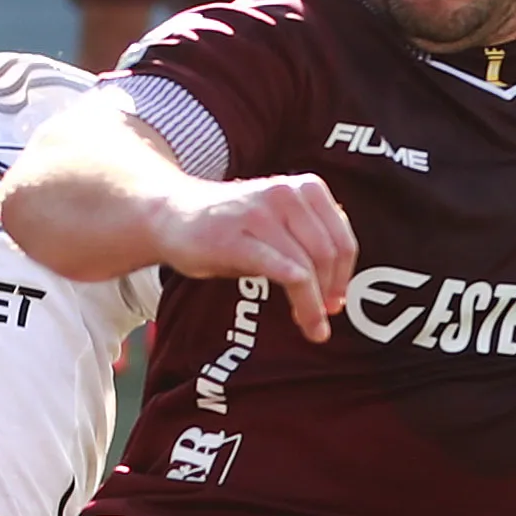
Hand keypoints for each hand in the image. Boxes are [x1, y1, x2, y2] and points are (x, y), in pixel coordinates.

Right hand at [147, 173, 359, 340]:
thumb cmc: (228, 226)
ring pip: (307, 266)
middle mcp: (285, 195)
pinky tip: (302, 320)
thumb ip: (309, 236)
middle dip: (331, 291)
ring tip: (313, 327)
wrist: (171, 215)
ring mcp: (259, 215)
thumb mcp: (277, 220)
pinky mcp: (236, 240)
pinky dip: (302, 302)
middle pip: (328, 253)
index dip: (344, 275)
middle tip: (325, 317)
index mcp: (303, 188)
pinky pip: (284, 272)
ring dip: (315, 305)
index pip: (341, 237)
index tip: (336, 300)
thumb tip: (340, 277)